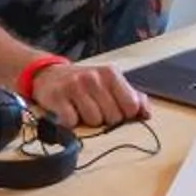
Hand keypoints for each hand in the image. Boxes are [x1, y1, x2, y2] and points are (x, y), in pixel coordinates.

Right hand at [30, 59, 149, 129]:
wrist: (49, 74)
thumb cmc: (85, 83)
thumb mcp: (110, 84)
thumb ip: (132, 97)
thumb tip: (147, 114)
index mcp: (111, 74)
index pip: (131, 106)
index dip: (124, 114)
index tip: (115, 110)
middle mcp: (94, 77)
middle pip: (113, 117)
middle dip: (105, 119)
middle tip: (94, 108)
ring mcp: (75, 86)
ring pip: (94, 121)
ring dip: (88, 121)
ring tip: (81, 109)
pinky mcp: (57, 97)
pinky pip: (73, 122)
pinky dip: (71, 122)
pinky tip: (68, 111)